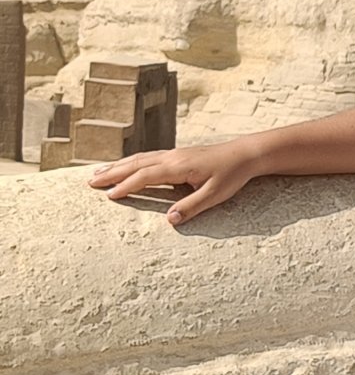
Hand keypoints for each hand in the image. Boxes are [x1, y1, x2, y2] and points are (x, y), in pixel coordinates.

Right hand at [88, 141, 259, 225]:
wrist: (245, 154)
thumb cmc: (232, 175)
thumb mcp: (215, 195)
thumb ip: (192, 207)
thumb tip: (169, 220)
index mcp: (177, 167)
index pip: (145, 177)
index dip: (126, 186)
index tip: (109, 196)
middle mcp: (172, 157)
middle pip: (135, 164)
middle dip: (112, 173)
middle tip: (90, 182)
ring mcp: (174, 153)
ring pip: (140, 158)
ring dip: (118, 165)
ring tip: (99, 172)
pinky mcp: (178, 154)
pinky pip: (148, 156)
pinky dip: (132, 161)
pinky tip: (127, 165)